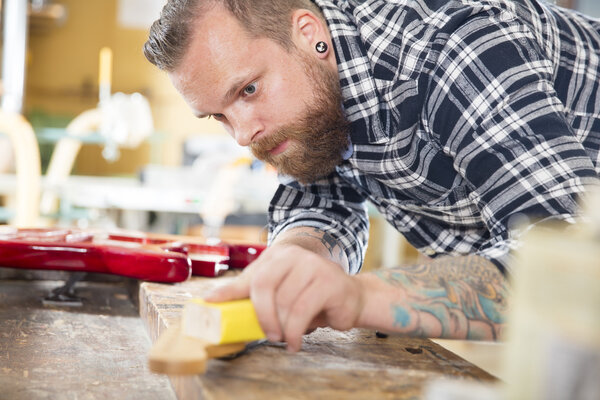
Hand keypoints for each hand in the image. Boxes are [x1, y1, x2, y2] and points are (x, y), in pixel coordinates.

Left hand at [205, 243, 364, 351]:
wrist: (351, 296)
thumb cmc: (310, 297)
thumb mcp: (281, 292)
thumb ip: (255, 294)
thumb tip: (216, 301)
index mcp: (278, 255)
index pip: (250, 275)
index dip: (228, 290)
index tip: (209, 302)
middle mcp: (294, 255)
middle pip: (264, 285)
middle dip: (262, 315)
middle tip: (268, 335)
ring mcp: (312, 265)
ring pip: (284, 301)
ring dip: (283, 328)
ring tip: (286, 339)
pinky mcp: (328, 281)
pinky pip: (302, 310)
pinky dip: (295, 331)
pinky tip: (295, 341)